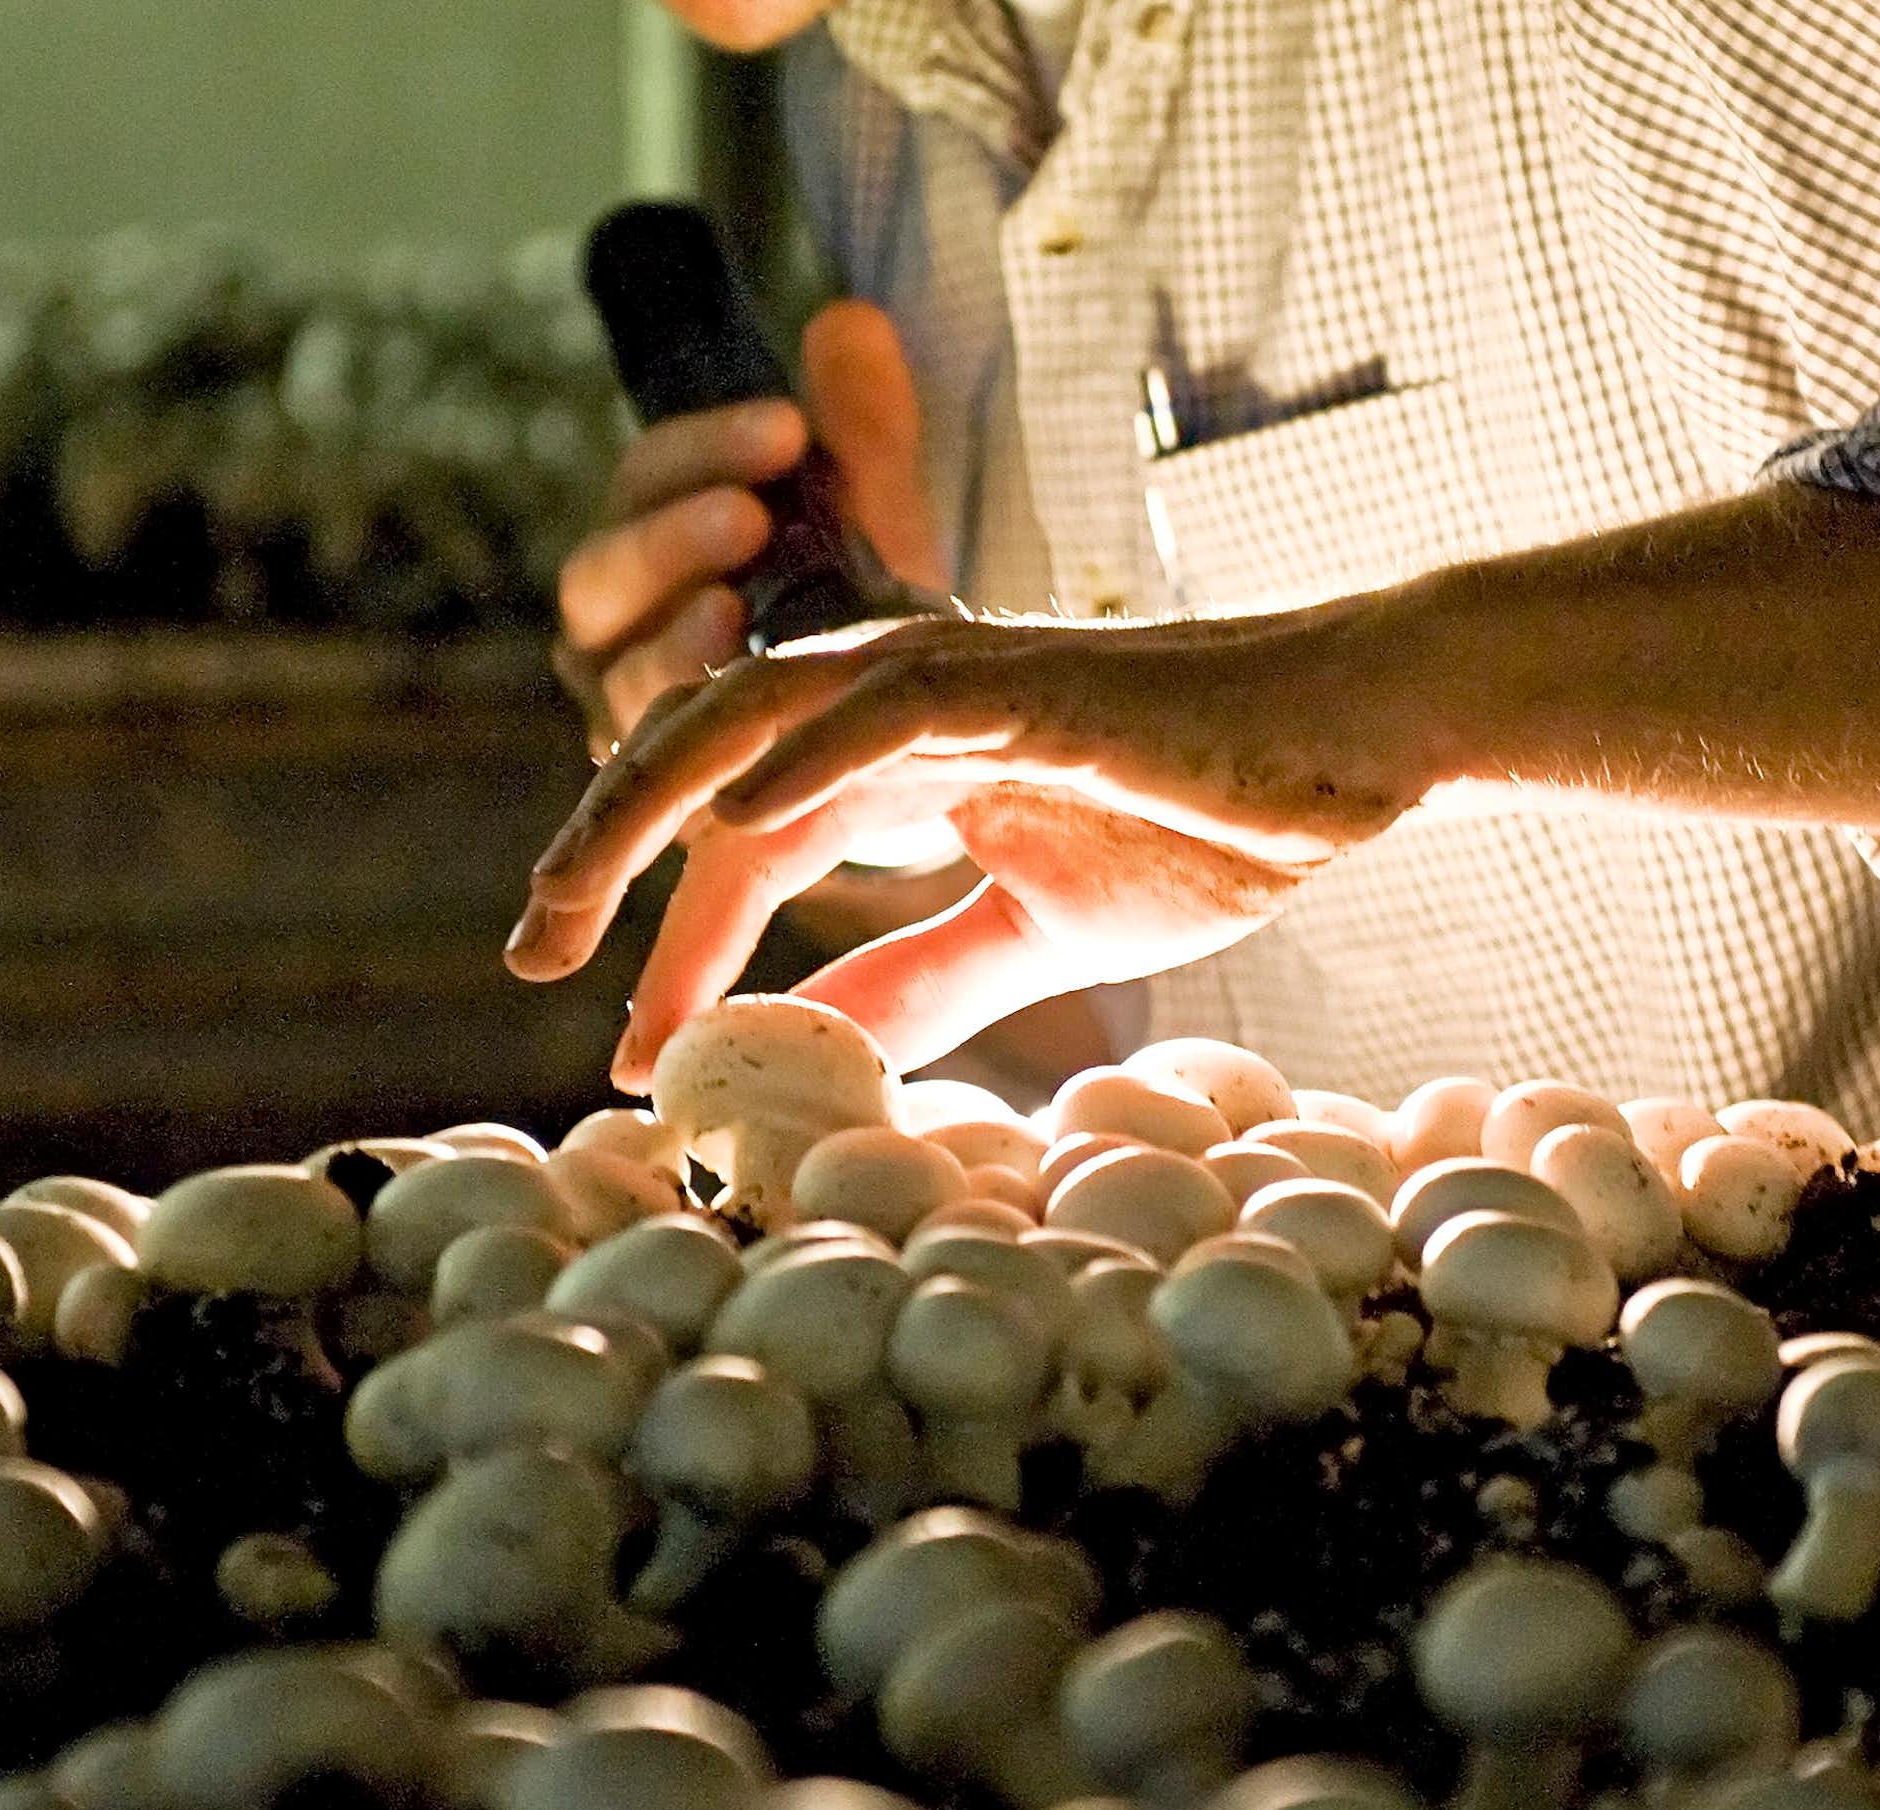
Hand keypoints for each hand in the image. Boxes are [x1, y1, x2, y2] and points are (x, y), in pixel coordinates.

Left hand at [507, 598, 1451, 1079]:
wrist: (1350, 746)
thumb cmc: (1209, 818)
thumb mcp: (1035, 933)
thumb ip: (927, 977)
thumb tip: (832, 1048)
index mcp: (898, 762)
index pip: (748, 850)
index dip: (678, 947)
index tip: (633, 1057)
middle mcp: (896, 707)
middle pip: (704, 762)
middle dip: (606, 856)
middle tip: (529, 960)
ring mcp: (951, 683)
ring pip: (752, 721)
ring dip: (651, 807)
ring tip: (572, 899)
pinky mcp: (1016, 684)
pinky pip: (878, 715)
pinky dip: (795, 762)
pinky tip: (727, 829)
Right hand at [551, 300, 945, 756]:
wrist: (880, 748)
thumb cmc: (860, 619)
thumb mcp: (875, 520)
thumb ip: (863, 430)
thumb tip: (848, 322)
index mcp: (648, 536)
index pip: (648, 476)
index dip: (706, 445)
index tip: (790, 427)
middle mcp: (613, 625)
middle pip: (602, 572)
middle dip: (670, 539)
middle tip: (749, 518)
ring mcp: (619, 709)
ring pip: (614, 669)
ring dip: (669, 640)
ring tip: (734, 613)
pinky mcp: (649, 792)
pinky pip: (648, 764)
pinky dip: (687, 735)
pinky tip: (742, 715)